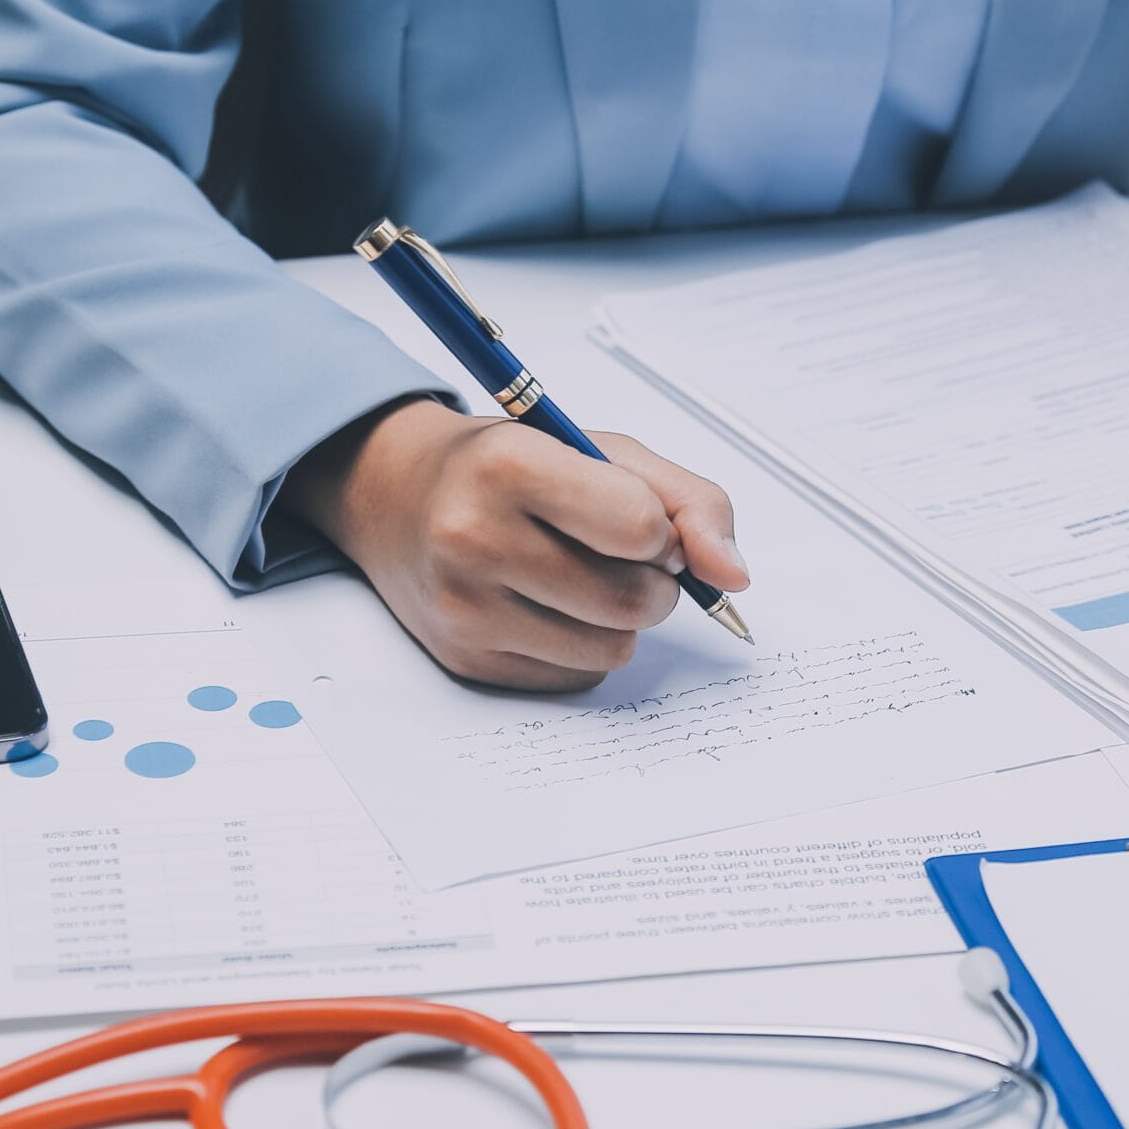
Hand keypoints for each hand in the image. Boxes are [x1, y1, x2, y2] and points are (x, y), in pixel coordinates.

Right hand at [279, 397, 748, 689]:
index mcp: (508, 466)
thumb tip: (733, 578)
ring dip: (622, 619)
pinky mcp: (467, 661)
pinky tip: (546, 606)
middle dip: (652, 580)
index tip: (641, 520)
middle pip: (634, 600)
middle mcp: (473, 539)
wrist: (396, 495)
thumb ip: (689, 502)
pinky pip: (579, 677)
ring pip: (614, 649)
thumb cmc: (512, 466)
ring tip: (579, 576)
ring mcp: (465, 608)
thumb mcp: (602, 451)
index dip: (661, 530)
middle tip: (614, 551)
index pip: (639, 526)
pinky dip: (584, 647)